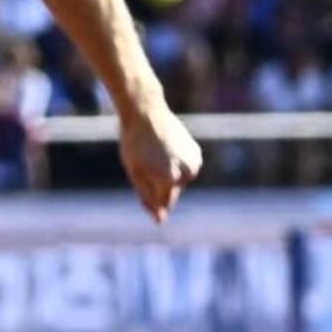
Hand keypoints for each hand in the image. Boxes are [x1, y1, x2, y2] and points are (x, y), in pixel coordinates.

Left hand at [118, 98, 202, 219]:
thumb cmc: (135, 144)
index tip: (139, 179)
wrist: (145, 112)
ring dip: (166, 175)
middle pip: (171, 193)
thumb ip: (148, 198)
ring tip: (152, 155)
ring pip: (178, 181)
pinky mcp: (196, 153)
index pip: (163, 204)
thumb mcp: (136, 174)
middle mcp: (188, 172)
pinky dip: (173, 164)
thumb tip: (160, 220)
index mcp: (171, 179)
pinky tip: (162, 150)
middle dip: (157, 185)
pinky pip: (183, 168)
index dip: (148, 198)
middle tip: (144, 163)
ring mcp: (195, 162)